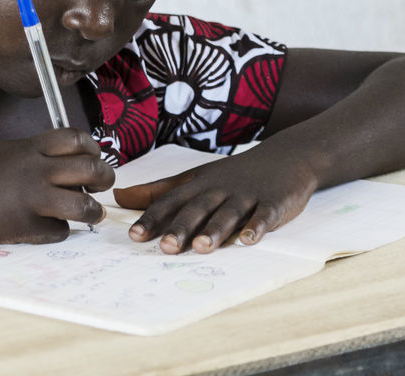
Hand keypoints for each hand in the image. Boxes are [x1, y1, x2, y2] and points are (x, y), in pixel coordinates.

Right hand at [0, 128, 114, 246]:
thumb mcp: (3, 153)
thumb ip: (33, 154)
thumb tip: (62, 162)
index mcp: (28, 147)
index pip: (76, 138)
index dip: (92, 148)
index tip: (92, 156)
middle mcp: (35, 170)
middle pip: (91, 168)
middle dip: (104, 177)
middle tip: (101, 185)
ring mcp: (31, 199)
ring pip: (84, 204)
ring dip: (92, 210)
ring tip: (91, 213)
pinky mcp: (24, 227)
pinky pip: (59, 231)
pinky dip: (58, 232)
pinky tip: (48, 229)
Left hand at [113, 144, 318, 254]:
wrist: (285, 157)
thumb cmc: (233, 174)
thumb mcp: (195, 178)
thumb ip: (158, 190)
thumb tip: (119, 197)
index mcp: (199, 185)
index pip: (171, 201)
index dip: (153, 217)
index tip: (135, 235)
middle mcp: (219, 190)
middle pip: (198, 208)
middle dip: (181, 227)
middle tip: (166, 247)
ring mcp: (246, 196)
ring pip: (228, 213)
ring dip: (216, 230)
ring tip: (202, 247)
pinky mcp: (272, 202)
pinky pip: (264, 215)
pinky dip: (257, 227)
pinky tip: (249, 240)